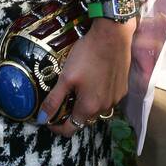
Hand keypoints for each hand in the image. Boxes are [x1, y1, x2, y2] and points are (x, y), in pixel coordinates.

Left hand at [37, 17, 134, 136]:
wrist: (112, 36)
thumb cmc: (87, 55)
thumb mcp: (66, 77)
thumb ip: (54, 100)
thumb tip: (42, 119)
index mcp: (89, 107)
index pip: (70, 129)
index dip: (57, 127)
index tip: (49, 118)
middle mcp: (104, 107)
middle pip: (84, 120)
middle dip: (71, 114)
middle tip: (63, 98)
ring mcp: (116, 98)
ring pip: (97, 110)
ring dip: (86, 105)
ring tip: (78, 88)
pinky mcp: (123, 88)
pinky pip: (108, 99)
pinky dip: (99, 96)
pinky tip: (94, 81)